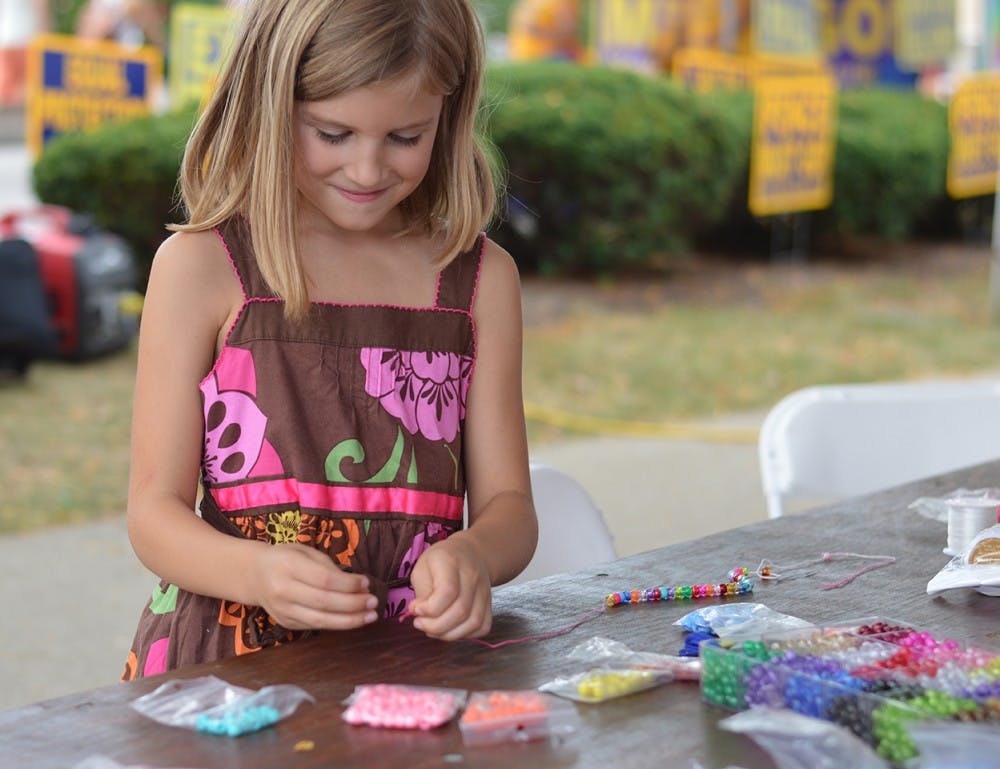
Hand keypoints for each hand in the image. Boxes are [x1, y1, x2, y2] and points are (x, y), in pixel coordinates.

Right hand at [250, 543, 377, 630]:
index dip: (349, 584)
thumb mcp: (305, 551)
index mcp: (288, 566)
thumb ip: (328, 566)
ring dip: (350, 621)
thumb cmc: (286, 558)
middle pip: (324, 603)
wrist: (254, 575)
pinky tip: (353, 619)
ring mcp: (282, 610)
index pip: (324, 580)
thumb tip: (357, 585)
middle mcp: (283, 590)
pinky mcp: (285, 623)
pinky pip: (315, 626)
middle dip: (354, 604)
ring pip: (320, 621)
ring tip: (370, 616)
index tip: (366, 583)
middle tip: (374, 602)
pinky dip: (337, 624)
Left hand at [408, 534, 491, 639]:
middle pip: (461, 611)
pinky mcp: (489, 604)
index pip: (447, 591)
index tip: (415, 610)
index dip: (429, 608)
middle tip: (419, 623)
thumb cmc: (439, 562)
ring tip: (432, 629)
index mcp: (452, 562)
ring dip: (449, 634)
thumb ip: (421, 592)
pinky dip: (465, 635)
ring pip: (473, 622)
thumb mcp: (422, 568)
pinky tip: (450, 629)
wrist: (468, 553)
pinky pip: (482, 627)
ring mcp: (484, 591)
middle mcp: (472, 576)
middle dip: (435, 626)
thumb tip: (419, 613)